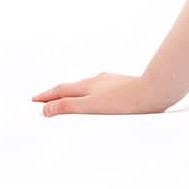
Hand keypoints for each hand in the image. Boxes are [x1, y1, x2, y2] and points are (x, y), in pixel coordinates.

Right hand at [31, 71, 172, 115]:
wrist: (154, 91)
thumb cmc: (124, 100)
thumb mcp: (90, 105)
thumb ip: (67, 106)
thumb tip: (45, 108)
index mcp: (87, 85)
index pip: (61, 90)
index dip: (47, 96)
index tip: (35, 100)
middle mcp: (98, 80)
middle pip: (72, 86)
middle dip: (57, 93)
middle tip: (45, 98)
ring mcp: (111, 81)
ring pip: (87, 85)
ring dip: (74, 91)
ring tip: (68, 96)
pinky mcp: (123, 84)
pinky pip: (101, 88)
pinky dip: (90, 92)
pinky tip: (98, 95)